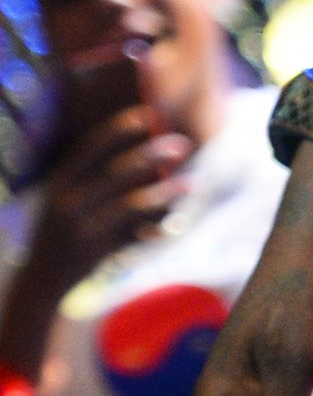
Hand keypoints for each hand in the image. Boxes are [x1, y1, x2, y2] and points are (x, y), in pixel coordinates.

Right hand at [24, 109, 189, 300]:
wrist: (39, 281)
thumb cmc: (61, 230)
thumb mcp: (63, 199)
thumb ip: (90, 177)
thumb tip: (140, 151)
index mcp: (60, 182)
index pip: (91, 147)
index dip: (119, 129)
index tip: (148, 114)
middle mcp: (68, 202)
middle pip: (117, 171)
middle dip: (152, 154)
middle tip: (181, 145)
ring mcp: (82, 228)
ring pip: (131, 204)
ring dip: (164, 193)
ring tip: (190, 183)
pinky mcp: (95, 253)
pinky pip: (133, 236)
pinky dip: (155, 228)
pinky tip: (175, 222)